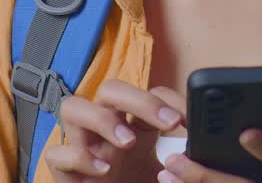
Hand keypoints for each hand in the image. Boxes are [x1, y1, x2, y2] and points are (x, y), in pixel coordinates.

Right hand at [43, 79, 185, 182]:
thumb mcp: (171, 173)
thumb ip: (185, 159)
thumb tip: (204, 150)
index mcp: (136, 125)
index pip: (149, 92)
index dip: (171, 101)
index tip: (191, 122)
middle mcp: (107, 130)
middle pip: (110, 89)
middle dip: (139, 99)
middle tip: (169, 124)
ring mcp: (83, 147)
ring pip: (73, 107)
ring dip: (102, 118)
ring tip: (129, 142)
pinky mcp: (65, 173)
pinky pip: (57, 152)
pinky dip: (79, 157)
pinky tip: (105, 170)